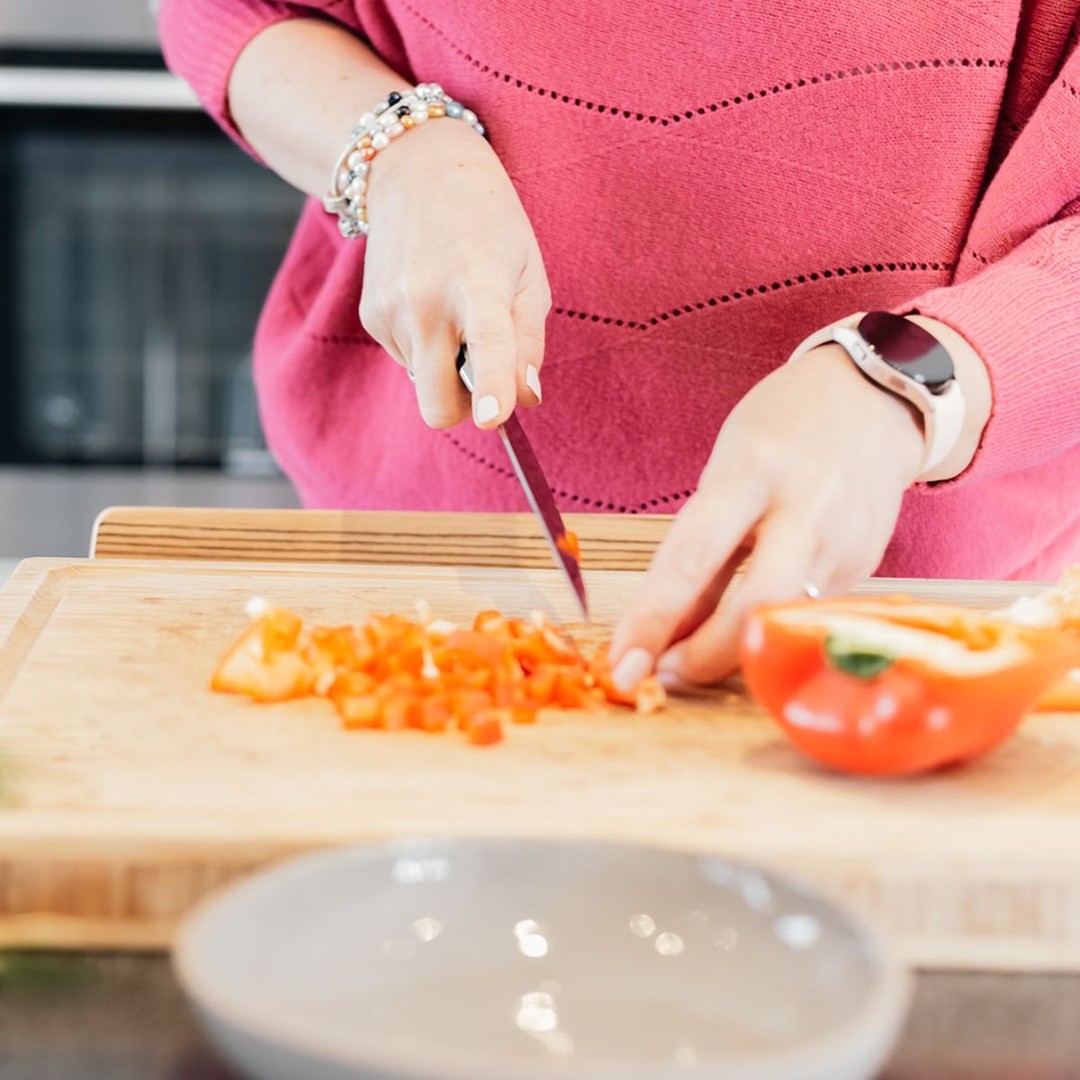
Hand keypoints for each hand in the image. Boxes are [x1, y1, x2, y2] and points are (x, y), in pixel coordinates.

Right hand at [359, 119, 550, 427]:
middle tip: (484, 371)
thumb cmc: (489, 224)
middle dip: (464, 407)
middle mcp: (425, 302)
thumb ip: (530, 341)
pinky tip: (430, 301)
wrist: (415, 170)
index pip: (487, 344)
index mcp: (478, 284)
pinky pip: (407, 362)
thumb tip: (526, 397)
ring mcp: (390, 311)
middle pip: (438, 404)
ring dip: (445, 365)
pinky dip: (424, 347)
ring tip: (454, 307)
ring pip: (425, 385)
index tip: (492, 417)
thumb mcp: (529, 272)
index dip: (490, 387)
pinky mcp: (369, 317)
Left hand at [608, 345, 926, 687]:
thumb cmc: (780, 433)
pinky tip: (747, 629)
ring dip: (735, 653)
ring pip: (786, 618)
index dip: (653, 617)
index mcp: (753, 471)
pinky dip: (768, 629)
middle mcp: (806, 508)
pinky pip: (807, 613)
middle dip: (706, 655)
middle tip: (665, 675)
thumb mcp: (726, 472)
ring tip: (693, 659)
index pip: (692, 556)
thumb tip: (667, 630)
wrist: (872, 398)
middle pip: (756, 601)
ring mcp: (845, 540)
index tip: (623, 662)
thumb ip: (703, 549)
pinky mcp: (867, 565)